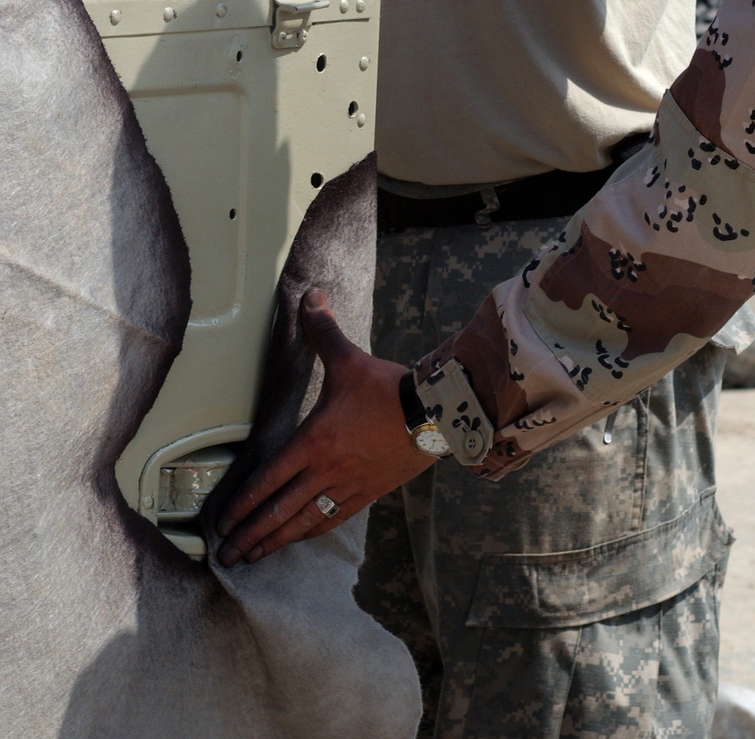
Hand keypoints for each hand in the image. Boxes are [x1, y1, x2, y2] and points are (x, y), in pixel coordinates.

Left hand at [216, 289, 432, 566]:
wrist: (433, 414)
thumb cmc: (386, 388)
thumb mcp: (348, 358)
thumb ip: (323, 330)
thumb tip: (310, 295)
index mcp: (313, 442)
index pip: (268, 480)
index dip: (243, 504)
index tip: (222, 524)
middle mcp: (325, 471)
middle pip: (279, 511)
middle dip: (249, 535)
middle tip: (225, 556)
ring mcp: (347, 486)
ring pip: (303, 522)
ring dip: (275, 542)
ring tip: (252, 558)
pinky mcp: (368, 493)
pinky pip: (331, 520)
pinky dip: (309, 533)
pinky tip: (299, 539)